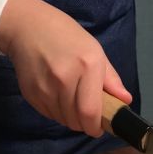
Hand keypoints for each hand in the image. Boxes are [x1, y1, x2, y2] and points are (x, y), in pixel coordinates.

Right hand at [0, 0, 130, 136]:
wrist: (27, 26)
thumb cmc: (66, 36)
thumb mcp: (95, 51)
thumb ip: (111, 79)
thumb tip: (125, 101)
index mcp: (87, 66)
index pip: (90, 112)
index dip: (95, 127)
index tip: (99, 128)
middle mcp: (65, 79)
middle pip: (76, 121)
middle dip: (84, 124)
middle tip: (86, 114)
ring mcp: (45, 87)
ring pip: (62, 120)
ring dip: (70, 118)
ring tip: (71, 101)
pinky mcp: (30, 93)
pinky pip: (48, 114)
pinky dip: (56, 112)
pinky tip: (56, 95)